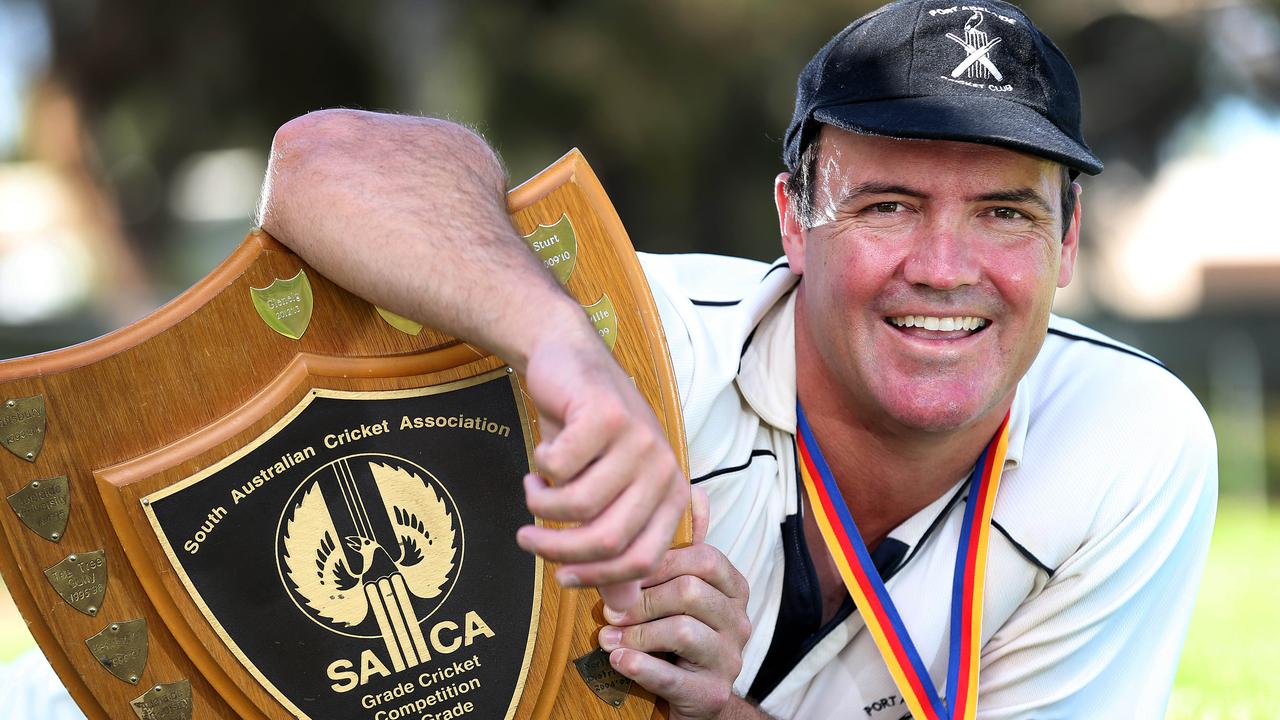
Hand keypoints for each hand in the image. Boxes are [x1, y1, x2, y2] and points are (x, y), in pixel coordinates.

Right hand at [515, 330, 688, 609]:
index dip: (597, 578)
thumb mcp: (604, 495)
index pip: (641, 561)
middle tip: (526, 538)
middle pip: (608, 539)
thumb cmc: (586, 436)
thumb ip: (616, 550)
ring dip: (542, 503)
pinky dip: (540, 468)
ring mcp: (639, 440)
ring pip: (580, 505)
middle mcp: (664, 468)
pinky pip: (561, 468)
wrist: (568, 361)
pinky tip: (540, 456)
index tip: (560, 576)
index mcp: (672, 495)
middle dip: (557, 549)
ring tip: (533, 488)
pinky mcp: (608, 415)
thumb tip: (620, 610)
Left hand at [597, 488, 752, 719]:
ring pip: (682, 631)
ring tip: (605, 638)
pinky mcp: (712, 694)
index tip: (620, 570)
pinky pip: (673, 676)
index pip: (702, 558)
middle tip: (606, 609)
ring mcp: (730, 658)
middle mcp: (740, 620)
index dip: (656, 562)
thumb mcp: (684, 587)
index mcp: (734, 588)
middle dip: (641, 599)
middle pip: (690, 592)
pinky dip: (640, 666)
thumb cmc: (680, 633)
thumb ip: (686, 545)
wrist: (696, 697)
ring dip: (636, 632)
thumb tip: (694, 490)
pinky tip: (617, 659)